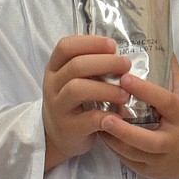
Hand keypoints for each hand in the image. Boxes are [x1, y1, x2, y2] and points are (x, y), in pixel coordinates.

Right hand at [42, 35, 130, 170]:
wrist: (57, 137)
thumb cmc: (74, 102)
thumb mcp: (75, 80)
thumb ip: (91, 67)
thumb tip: (120, 56)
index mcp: (55, 68)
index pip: (66, 47)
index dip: (90, 42)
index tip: (112, 45)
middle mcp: (52, 85)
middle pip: (76, 66)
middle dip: (105, 62)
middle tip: (126, 65)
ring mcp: (57, 106)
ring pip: (77, 89)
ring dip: (106, 89)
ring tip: (125, 93)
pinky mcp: (68, 127)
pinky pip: (88, 118)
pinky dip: (106, 115)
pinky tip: (119, 114)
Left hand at [98, 57, 178, 178]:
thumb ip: (172, 73)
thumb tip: (160, 43)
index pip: (164, 102)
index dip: (145, 90)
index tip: (125, 77)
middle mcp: (172, 141)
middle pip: (147, 139)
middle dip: (124, 130)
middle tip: (103, 116)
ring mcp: (161, 160)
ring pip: (133, 153)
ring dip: (113, 140)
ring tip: (95, 123)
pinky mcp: (150, 171)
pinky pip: (128, 161)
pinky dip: (114, 149)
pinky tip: (101, 135)